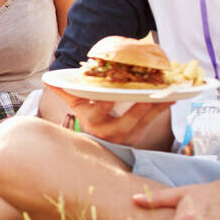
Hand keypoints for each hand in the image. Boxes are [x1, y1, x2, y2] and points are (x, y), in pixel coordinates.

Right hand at [48, 86, 168, 144]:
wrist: (98, 140)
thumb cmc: (87, 116)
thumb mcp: (76, 105)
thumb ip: (65, 91)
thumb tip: (46, 79)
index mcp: (92, 122)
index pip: (97, 112)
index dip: (104, 105)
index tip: (110, 96)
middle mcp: (108, 132)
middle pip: (124, 123)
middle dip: (137, 111)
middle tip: (147, 98)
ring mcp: (125, 137)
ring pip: (142, 124)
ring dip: (155, 110)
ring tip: (166, 96)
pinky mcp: (138, 137)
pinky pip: (151, 123)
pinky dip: (161, 111)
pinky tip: (172, 99)